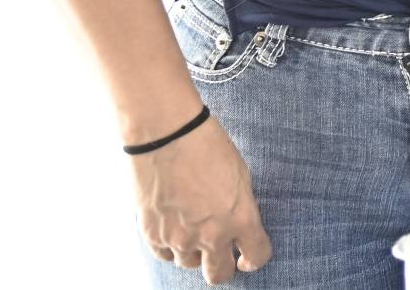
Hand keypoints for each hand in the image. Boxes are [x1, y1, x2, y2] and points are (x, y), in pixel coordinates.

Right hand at [134, 116, 271, 284]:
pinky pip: (165, 255)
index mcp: (240, 218)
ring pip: (189, 264)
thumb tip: (239, 227)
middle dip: (223, 267)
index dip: (254, 260)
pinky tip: (174, 229)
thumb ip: (241, 208)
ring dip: (194, 252)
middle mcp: (211, 235)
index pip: (257, 256)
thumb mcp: (240, 176)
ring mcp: (179, 238)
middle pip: (218, 275)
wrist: (168, 134)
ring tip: (193, 229)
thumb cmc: (209, 147)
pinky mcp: (152, 234)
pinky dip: (170, 247)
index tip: (247, 258)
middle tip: (222, 255)